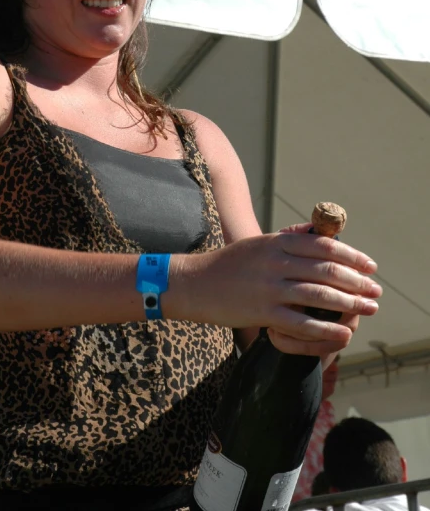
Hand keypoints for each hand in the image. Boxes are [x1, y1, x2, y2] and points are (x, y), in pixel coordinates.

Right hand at [191, 223, 380, 355]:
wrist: (194, 283)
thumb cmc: (229, 264)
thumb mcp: (258, 244)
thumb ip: (288, 241)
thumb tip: (320, 237)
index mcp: (276, 242)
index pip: (324, 246)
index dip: (352, 256)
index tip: (370, 266)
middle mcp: (276, 262)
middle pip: (327, 270)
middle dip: (357, 282)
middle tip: (376, 291)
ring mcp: (269, 288)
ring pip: (320, 296)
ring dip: (350, 303)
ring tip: (368, 309)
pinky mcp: (262, 312)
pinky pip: (302, 323)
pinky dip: (327, 329)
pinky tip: (343, 333)